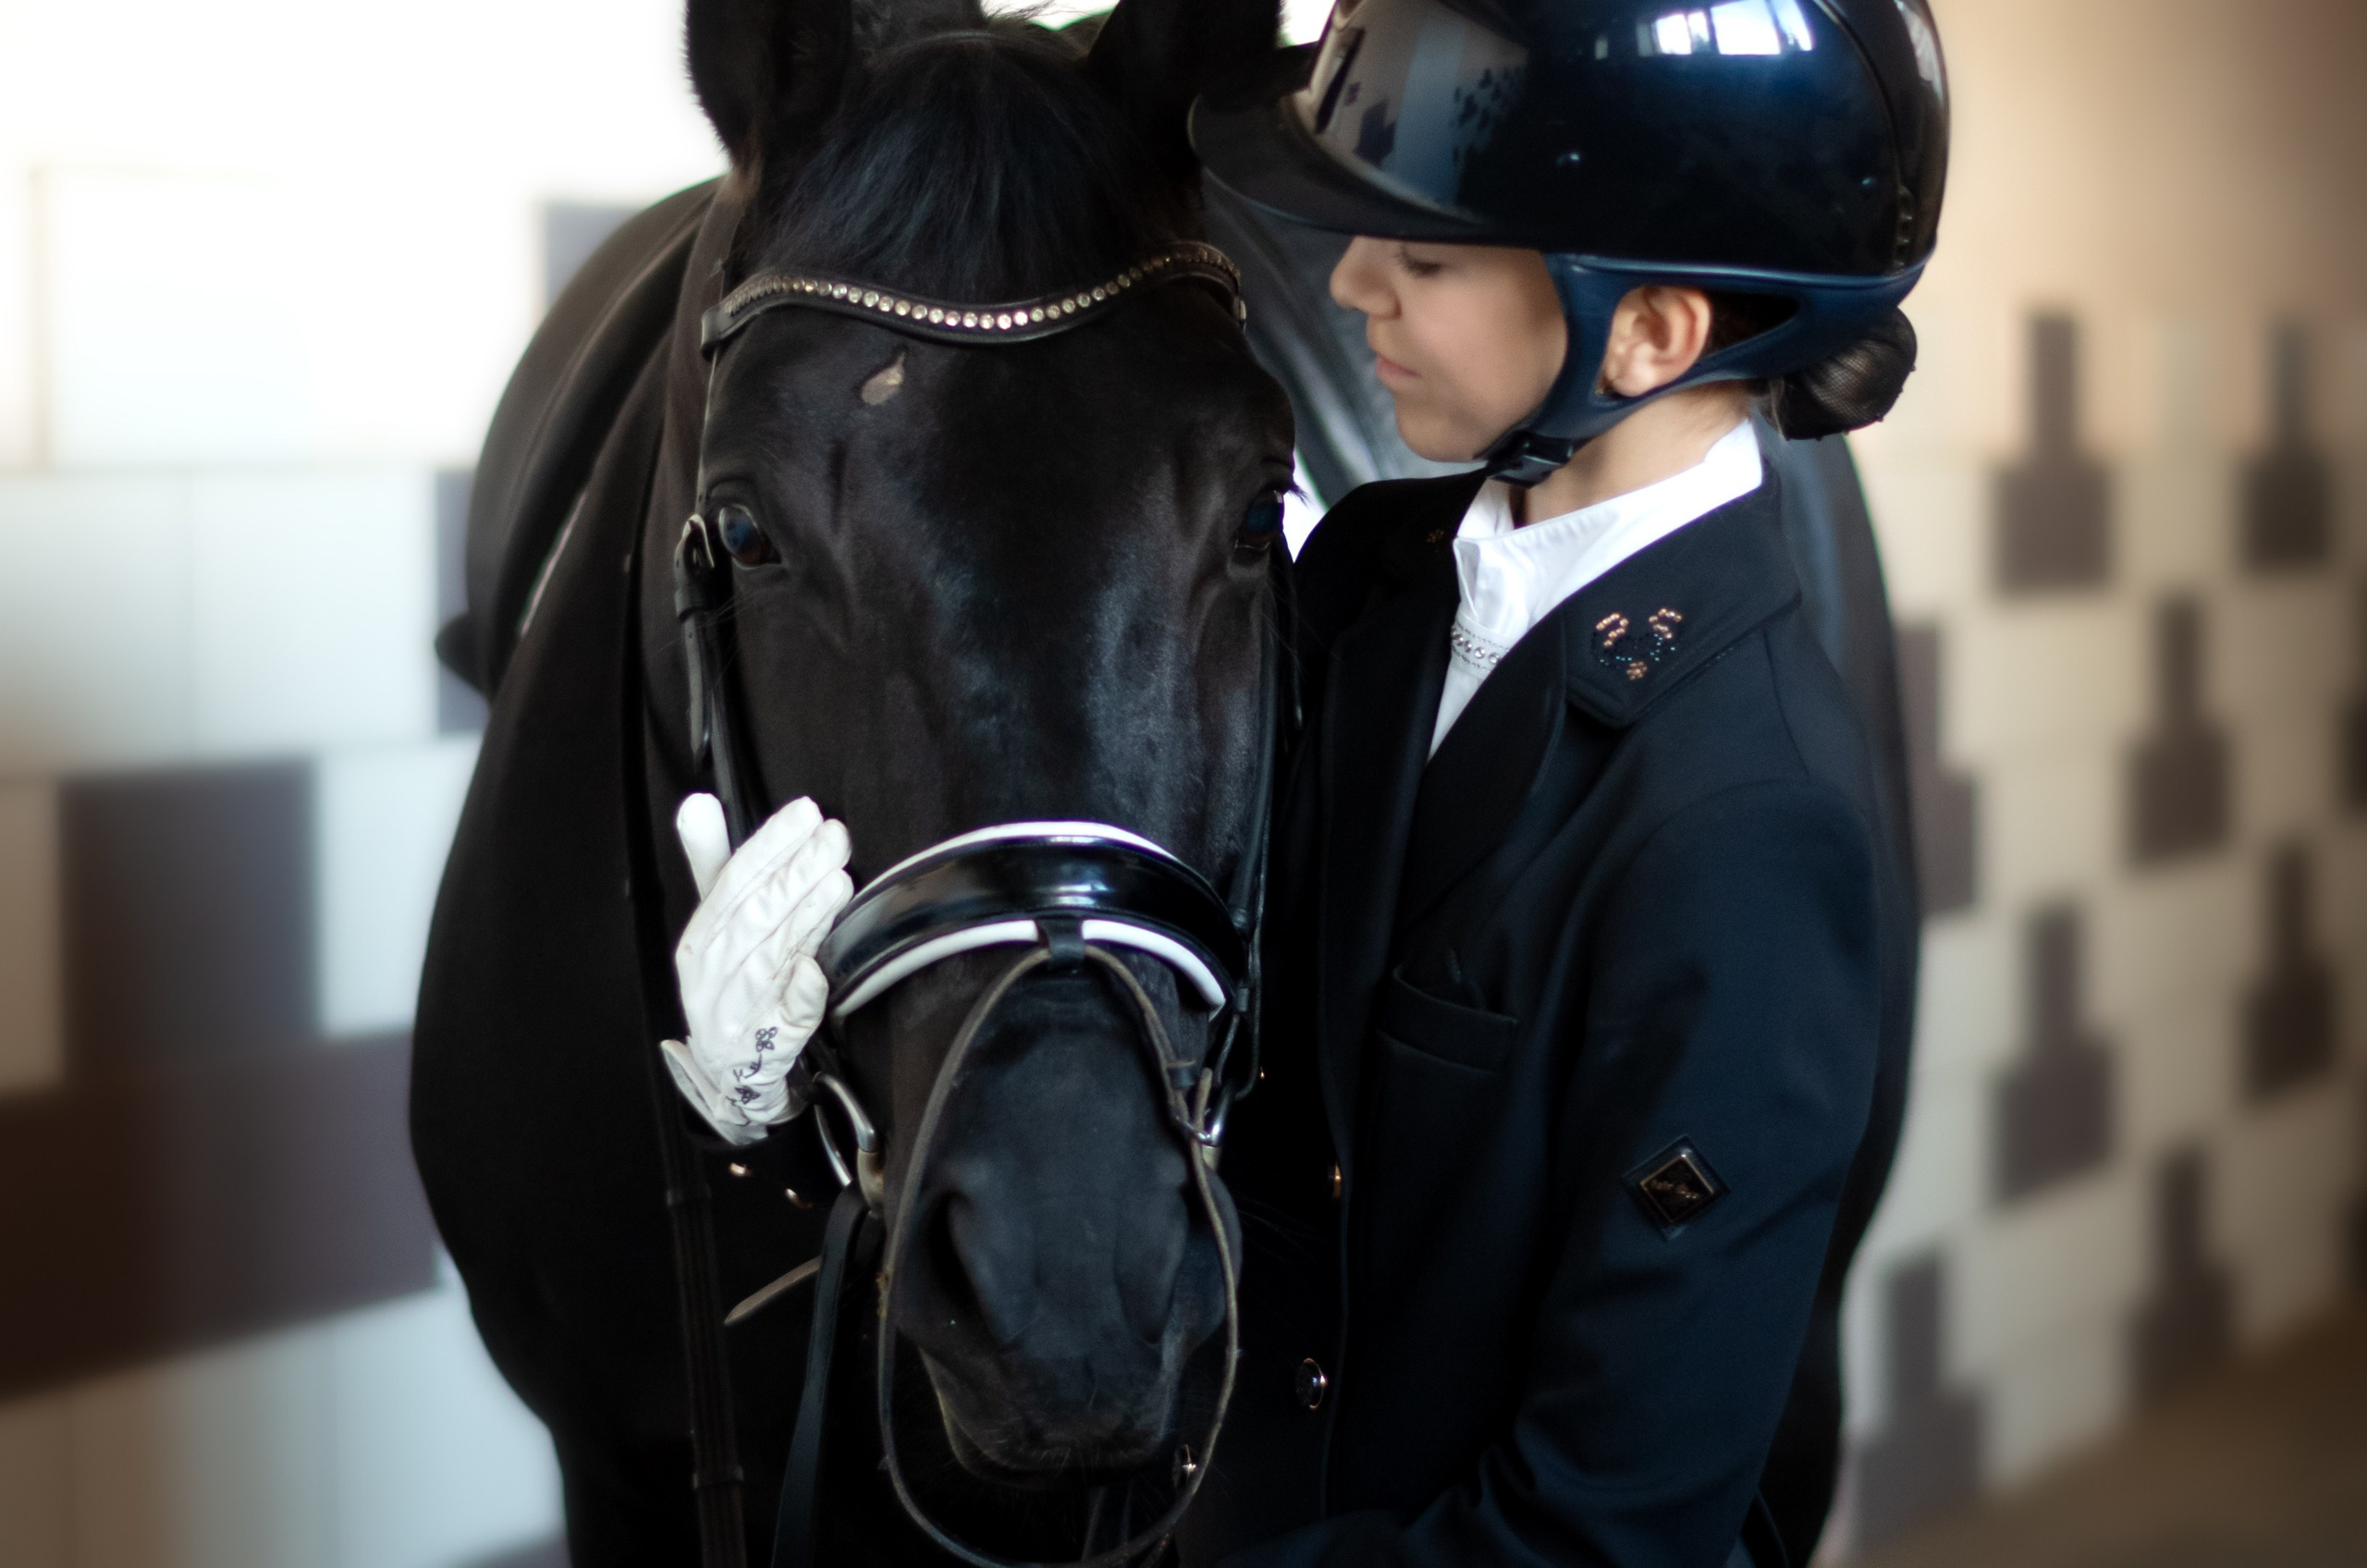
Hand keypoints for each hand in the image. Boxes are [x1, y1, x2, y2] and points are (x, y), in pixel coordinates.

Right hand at [661, 792, 853, 1145]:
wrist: (731, 1072)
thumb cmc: (730, 983)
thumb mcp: (716, 926)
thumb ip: (713, 863)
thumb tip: (699, 802)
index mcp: (698, 942)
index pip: (732, 884)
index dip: (768, 846)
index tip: (804, 814)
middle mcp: (711, 978)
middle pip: (755, 919)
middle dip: (797, 874)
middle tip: (835, 839)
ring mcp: (739, 1015)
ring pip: (772, 962)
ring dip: (806, 921)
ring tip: (839, 882)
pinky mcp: (767, 1048)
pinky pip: (785, 1020)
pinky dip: (801, 995)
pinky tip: (815, 968)